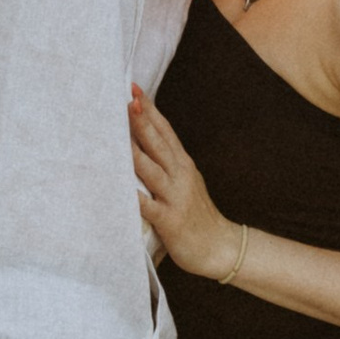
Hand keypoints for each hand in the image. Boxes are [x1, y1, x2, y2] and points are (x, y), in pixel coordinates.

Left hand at [129, 87, 241, 280]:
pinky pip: (149, 208)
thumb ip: (168, 164)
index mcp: (183, 165)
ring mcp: (175, 197)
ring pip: (151, 169)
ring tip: (117, 134)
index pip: (165, 131)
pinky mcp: (170, 221)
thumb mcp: (186, 182)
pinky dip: (137, 198)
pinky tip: (123, 189)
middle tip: (126, 99)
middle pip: (157, 143)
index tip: (134, 90)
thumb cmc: (198, 215)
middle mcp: (180, 176)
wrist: (221, 248)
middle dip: (141, 121)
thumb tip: (144, 143)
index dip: (150, 110)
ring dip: (134, 151)